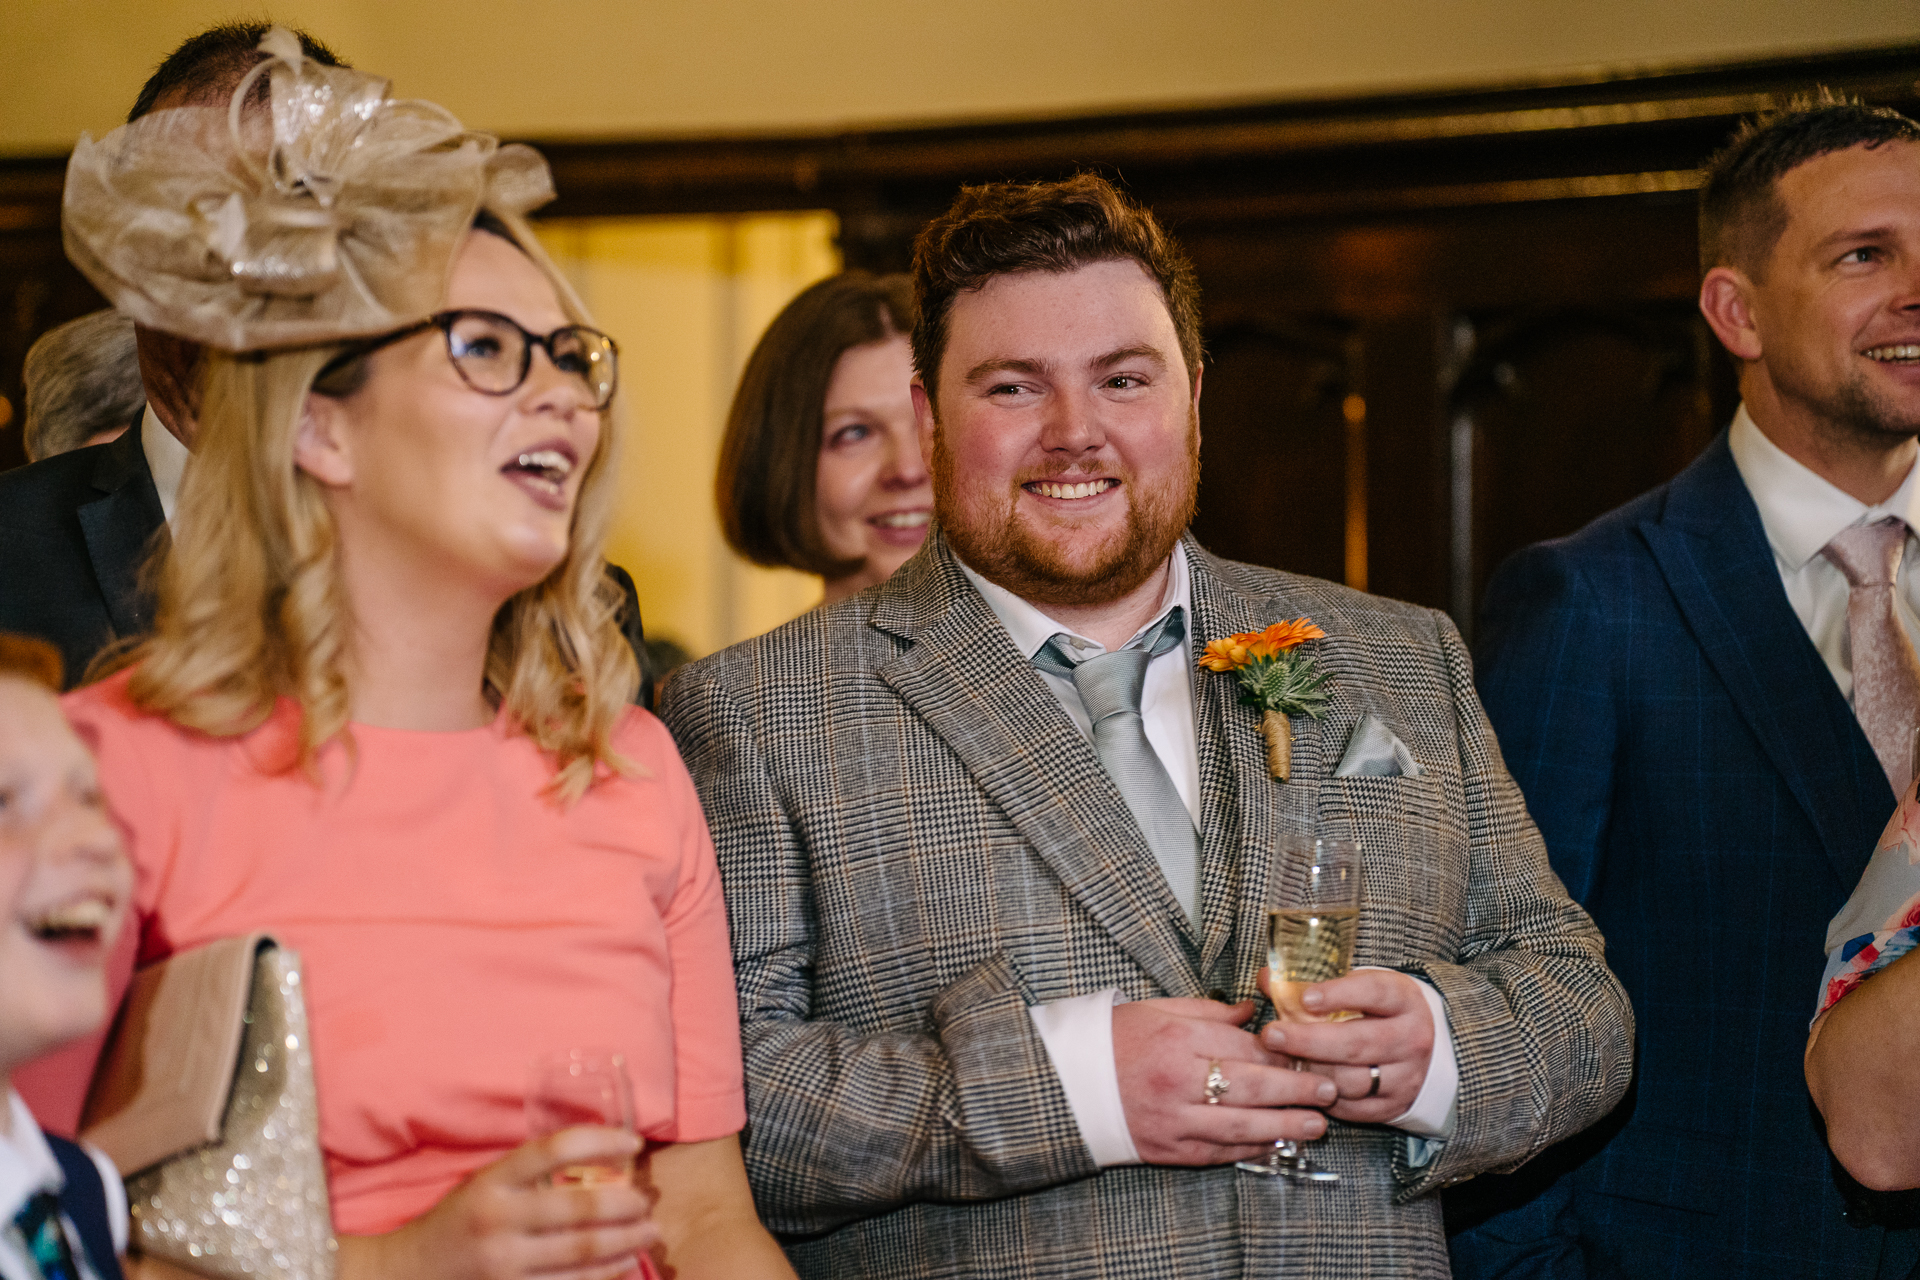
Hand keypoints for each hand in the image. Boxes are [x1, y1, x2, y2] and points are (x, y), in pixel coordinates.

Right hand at [337, 1126, 657, 1279]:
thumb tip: (600, 1158)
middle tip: (647, 1202)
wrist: (405, 1274)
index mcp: (491, 1181)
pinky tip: (625, 1268)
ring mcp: (503, 1264)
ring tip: (648, 1233)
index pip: (554, 1149)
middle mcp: (497, 1220)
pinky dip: (604, 1277)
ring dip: (625, 1242)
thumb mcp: (484, 1183)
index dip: (601, 1141)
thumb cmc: (457, 1221)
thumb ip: (530, 1173)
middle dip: (625, 1204)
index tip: (634, 1144)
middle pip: (579, 1206)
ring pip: (581, 1252)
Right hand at [1112, 996, 1338, 1165]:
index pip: (1241, 1046)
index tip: (1305, 1054)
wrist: (1068, 1084)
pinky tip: (1276, 1144)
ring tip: (1317, 1124)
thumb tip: (1252, 1012)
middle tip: (1329, 1089)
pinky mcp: (1169, 1149)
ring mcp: (1174, 1119)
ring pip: (1242, 1125)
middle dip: (1296, 1090)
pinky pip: (1220, 1151)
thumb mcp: (1157, 1010)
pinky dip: (1252, 1148)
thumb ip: (1208, 1011)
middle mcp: (1178, 1081)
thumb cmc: (1115, 1041)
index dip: (1278, 1052)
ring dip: (1285, 1126)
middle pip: (1251, 1086)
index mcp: (1176, 1039)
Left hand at [1259, 969, 1434, 1123]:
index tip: (1306, 998)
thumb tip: (1267, 979)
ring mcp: (1405, 1075)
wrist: (1426, 1049)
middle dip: (1308, 1040)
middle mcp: (1410, 1038)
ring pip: (1352, 1080)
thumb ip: (1316, 984)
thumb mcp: (1361, 987)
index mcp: (1403, 1000)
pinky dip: (1323, 1098)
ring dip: (1311, 1072)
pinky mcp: (1393, 1105)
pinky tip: (1302, 1085)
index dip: (1339, 995)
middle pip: (1356, 1043)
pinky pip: (1353, 1107)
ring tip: (1280, 1063)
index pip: (1374, 993)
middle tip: (1272, 1035)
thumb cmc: (1380, 1012)